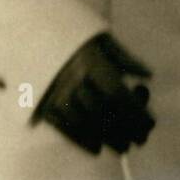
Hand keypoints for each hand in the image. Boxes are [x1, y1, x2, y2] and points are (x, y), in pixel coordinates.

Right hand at [32, 32, 153, 155]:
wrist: (30, 31)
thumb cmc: (73, 33)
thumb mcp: (101, 37)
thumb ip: (124, 58)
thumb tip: (147, 76)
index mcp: (89, 60)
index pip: (116, 93)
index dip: (134, 111)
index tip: (149, 124)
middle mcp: (71, 79)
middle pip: (102, 112)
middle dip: (124, 129)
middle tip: (140, 140)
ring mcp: (54, 94)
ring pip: (83, 123)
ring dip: (106, 139)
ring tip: (123, 147)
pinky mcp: (41, 103)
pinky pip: (63, 127)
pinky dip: (80, 140)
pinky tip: (96, 148)